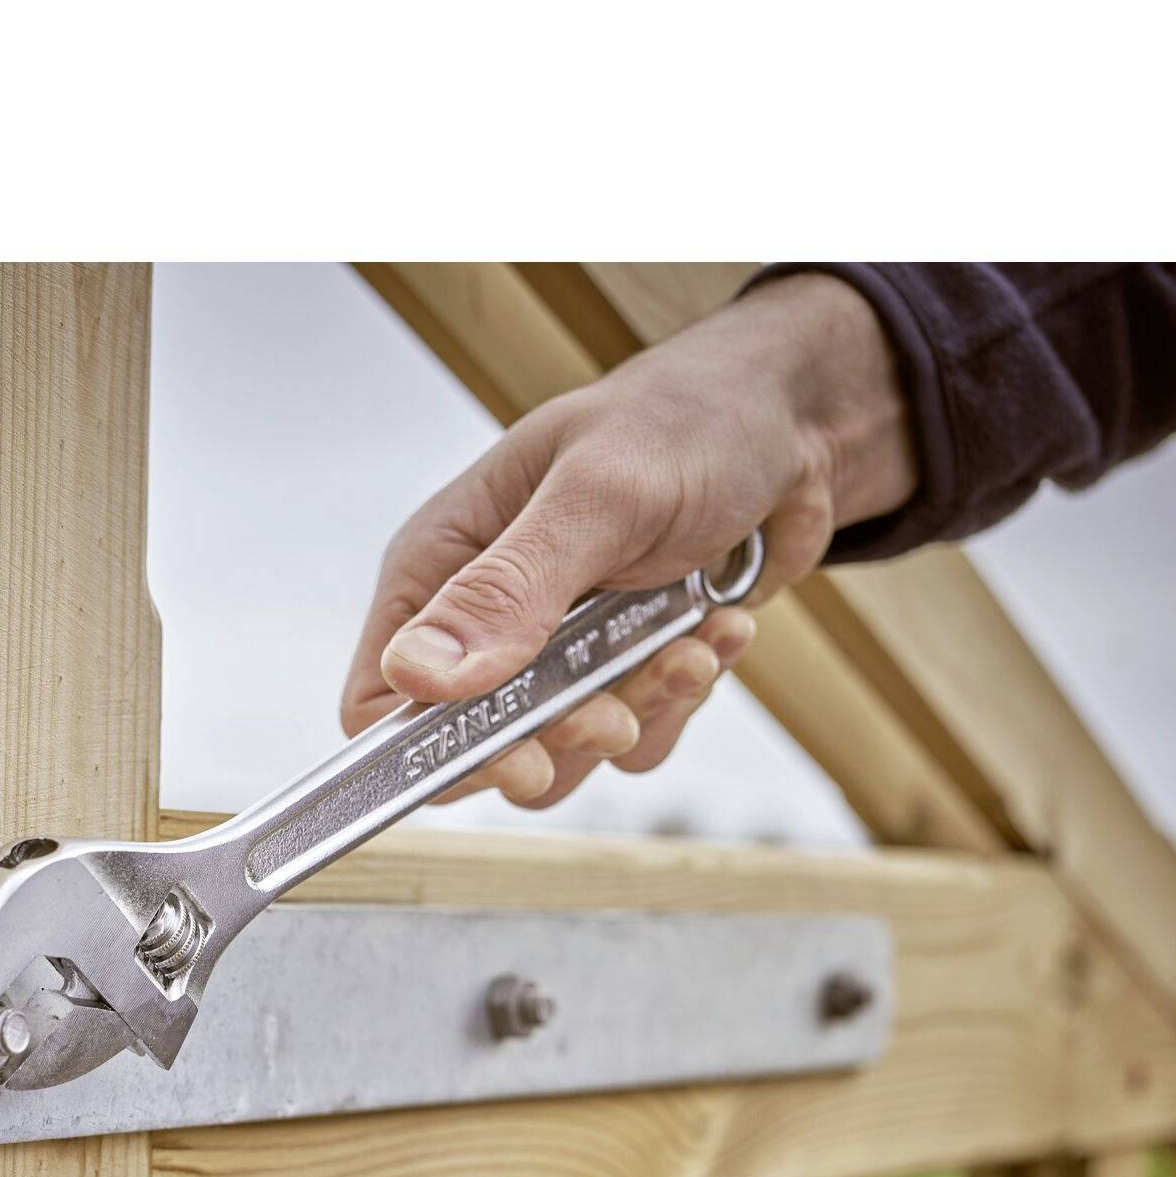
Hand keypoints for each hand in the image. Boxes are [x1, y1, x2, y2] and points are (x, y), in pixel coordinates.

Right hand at [340, 272, 917, 807]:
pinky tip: (718, 629)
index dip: (432, 749)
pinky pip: (636, 734)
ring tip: (687, 652)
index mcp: (443, 564)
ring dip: (635, 714)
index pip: (382, 697)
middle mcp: (486, 614)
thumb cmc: (687, 422)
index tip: (511, 757)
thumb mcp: (597, 495)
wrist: (793, 419)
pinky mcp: (622, 666)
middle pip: (476, 744)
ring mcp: (554, 648)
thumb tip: (424, 677)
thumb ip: (510, 589)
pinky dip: (681, 697)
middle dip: (556, 739)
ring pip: (563, 751)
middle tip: (613, 715)